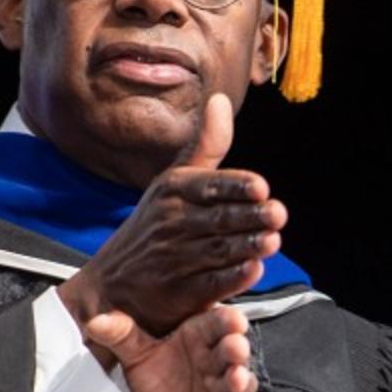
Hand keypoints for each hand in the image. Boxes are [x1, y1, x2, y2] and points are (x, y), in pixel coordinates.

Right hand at [58, 93, 286, 336]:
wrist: (113, 283)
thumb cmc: (157, 224)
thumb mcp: (175, 181)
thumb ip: (207, 145)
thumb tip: (222, 99)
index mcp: (173, 189)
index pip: (210, 186)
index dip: (236, 188)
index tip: (261, 188)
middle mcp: (171, 220)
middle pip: (218, 218)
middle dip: (249, 217)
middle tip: (278, 214)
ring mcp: (173, 257)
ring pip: (217, 249)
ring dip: (246, 246)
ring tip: (272, 240)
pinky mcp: (177, 291)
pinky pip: (209, 283)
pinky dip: (232, 278)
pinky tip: (253, 270)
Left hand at [84, 302, 281, 391]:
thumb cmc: (172, 390)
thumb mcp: (141, 360)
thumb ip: (122, 337)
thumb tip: (94, 319)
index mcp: (202, 343)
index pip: (217, 325)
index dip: (226, 321)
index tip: (232, 317)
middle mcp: (218, 365)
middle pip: (231, 353)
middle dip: (235, 349)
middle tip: (234, 344)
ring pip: (237, 383)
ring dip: (239, 379)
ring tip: (235, 375)